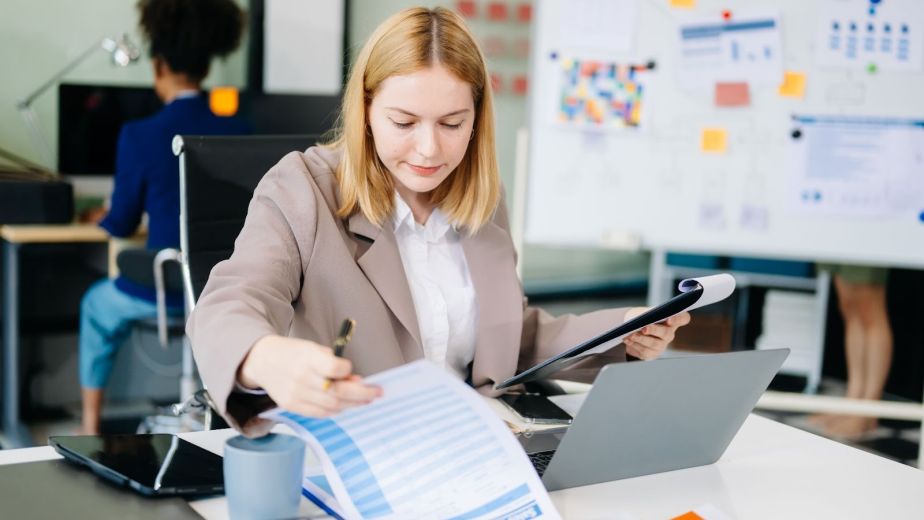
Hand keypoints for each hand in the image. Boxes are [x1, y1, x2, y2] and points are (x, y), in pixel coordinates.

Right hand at [238, 335, 382, 416]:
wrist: (263, 361)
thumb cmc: (293, 353)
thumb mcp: (313, 349)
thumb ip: (334, 364)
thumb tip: (355, 380)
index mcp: (307, 358)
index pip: (334, 368)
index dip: (347, 371)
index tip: (350, 370)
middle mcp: (301, 378)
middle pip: (337, 392)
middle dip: (361, 394)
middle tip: (376, 392)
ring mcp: (295, 394)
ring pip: (331, 405)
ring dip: (352, 404)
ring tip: (364, 399)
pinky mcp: (292, 406)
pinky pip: (319, 413)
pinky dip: (336, 410)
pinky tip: (345, 405)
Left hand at [622, 308, 690, 359]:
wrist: (635, 330)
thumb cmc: (644, 318)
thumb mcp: (646, 312)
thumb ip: (647, 314)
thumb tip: (639, 319)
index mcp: (672, 320)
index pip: (683, 318)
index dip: (678, 319)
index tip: (669, 319)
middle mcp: (669, 334)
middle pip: (666, 333)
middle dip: (654, 330)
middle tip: (644, 328)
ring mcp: (661, 345)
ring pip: (654, 344)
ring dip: (641, 339)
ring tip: (631, 335)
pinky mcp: (652, 354)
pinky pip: (644, 351)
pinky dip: (634, 345)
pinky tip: (627, 340)